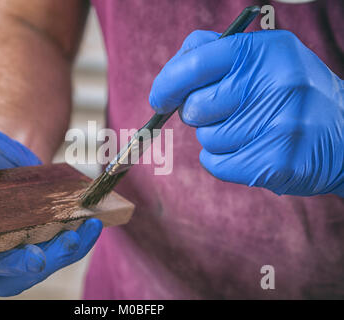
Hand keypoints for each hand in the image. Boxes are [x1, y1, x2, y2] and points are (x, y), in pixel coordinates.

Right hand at [0, 128, 102, 295]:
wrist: (3, 150)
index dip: (8, 266)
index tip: (33, 259)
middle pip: (19, 272)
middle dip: (49, 261)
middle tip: (70, 240)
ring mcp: (19, 244)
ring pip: (45, 263)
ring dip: (70, 251)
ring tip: (89, 226)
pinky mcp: (41, 235)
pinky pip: (60, 246)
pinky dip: (80, 237)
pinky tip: (92, 220)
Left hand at [149, 30, 343, 196]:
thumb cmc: (293, 94)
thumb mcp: (266, 58)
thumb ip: (217, 53)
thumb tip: (171, 73)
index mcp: (267, 51)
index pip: (196, 62)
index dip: (168, 82)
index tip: (160, 97)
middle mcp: (277, 83)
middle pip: (195, 107)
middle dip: (200, 114)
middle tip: (230, 112)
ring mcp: (280, 124)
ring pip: (206, 138)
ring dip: (218, 138)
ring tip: (252, 131)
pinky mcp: (276, 162)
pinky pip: (215, 164)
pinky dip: (223, 161)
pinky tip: (251, 151)